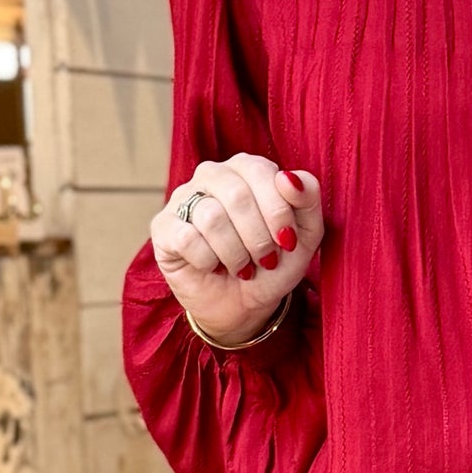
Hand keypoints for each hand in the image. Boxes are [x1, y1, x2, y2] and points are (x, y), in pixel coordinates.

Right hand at [149, 155, 325, 348]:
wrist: (243, 304)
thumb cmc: (272, 263)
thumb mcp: (305, 235)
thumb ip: (307, 199)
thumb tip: (288, 177)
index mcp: (247, 168)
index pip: (262, 173)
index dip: (277, 213)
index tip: (287, 242)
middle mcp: (212, 175)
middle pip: (237, 195)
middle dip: (258, 238)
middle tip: (265, 259)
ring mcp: (183, 198)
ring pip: (211, 218)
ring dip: (235, 253)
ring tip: (241, 267)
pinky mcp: (163, 227)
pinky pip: (187, 238)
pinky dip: (208, 261)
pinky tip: (213, 267)